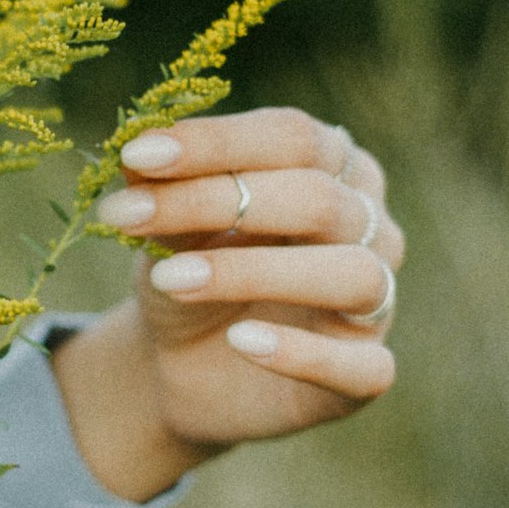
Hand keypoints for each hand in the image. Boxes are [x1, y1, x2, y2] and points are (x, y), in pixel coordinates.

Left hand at [53, 108, 402, 499]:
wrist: (181, 364)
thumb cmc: (188, 271)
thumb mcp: (166, 229)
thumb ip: (162, 193)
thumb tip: (138, 155)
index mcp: (332, 166)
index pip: (292, 136)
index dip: (216, 144)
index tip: (135, 157)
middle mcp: (367, 224)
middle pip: (317, 199)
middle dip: (215, 203)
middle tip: (131, 218)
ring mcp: (378, 299)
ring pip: (351, 275)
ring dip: (253, 272)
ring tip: (171, 278)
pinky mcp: (366, 371)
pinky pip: (361, 365)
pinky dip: (302, 354)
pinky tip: (240, 341)